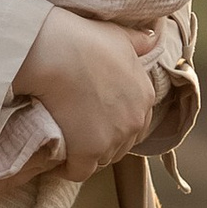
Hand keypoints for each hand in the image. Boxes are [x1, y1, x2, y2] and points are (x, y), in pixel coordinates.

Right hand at [12, 9, 160, 177]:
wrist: (54, 54)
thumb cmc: (82, 39)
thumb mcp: (118, 35)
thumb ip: (139, 42)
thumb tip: (152, 39)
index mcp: (145, 95)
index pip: (138, 122)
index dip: (118, 121)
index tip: (98, 118)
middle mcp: (134, 120)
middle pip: (122, 144)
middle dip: (105, 140)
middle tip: (81, 132)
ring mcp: (112, 138)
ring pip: (103, 159)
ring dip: (88, 155)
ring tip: (69, 144)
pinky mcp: (88, 152)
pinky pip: (80, 172)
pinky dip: (68, 169)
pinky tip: (57, 162)